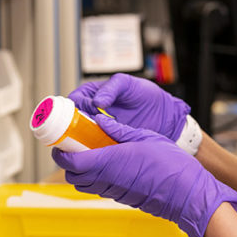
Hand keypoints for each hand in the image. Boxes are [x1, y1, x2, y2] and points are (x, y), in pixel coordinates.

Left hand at [52, 115, 236, 236]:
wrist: (187, 194)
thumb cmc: (170, 165)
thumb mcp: (144, 137)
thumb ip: (118, 130)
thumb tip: (100, 121)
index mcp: (109, 162)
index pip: (70, 162)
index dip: (61, 152)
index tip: (61, 140)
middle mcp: (107, 180)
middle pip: (72, 176)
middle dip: (68, 161)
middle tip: (75, 143)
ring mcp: (114, 192)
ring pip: (84, 185)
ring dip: (81, 169)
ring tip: (91, 151)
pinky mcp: (121, 198)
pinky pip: (99, 188)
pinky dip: (96, 176)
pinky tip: (108, 162)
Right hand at [68, 73, 189, 140]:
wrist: (164, 114)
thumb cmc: (145, 94)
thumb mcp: (128, 84)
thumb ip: (111, 89)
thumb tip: (97, 101)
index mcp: (92, 94)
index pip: (74, 100)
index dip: (75, 107)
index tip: (84, 113)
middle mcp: (91, 112)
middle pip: (73, 120)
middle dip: (73, 127)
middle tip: (82, 132)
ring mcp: (98, 128)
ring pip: (81, 136)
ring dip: (82, 141)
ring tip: (91, 144)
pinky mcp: (106, 142)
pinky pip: (94, 147)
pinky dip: (94, 150)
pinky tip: (99, 151)